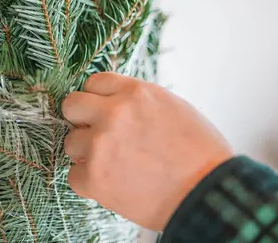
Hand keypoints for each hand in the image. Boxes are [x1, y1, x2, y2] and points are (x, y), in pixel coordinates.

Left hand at [62, 72, 232, 230]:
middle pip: (72, 105)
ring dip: (86, 153)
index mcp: (135, 93)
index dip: (98, 98)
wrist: (206, 195)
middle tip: (96, 133)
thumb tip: (115, 101)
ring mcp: (100, 145)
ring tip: (113, 164)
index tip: (102, 110)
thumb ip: (138, 101)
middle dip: (81, 119)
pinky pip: (73, 175)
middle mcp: (113, 114)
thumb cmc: (199, 154)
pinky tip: (112, 183)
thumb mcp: (173, 108)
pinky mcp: (94, 177)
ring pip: (71, 142)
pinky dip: (89, 182)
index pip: (95, 82)